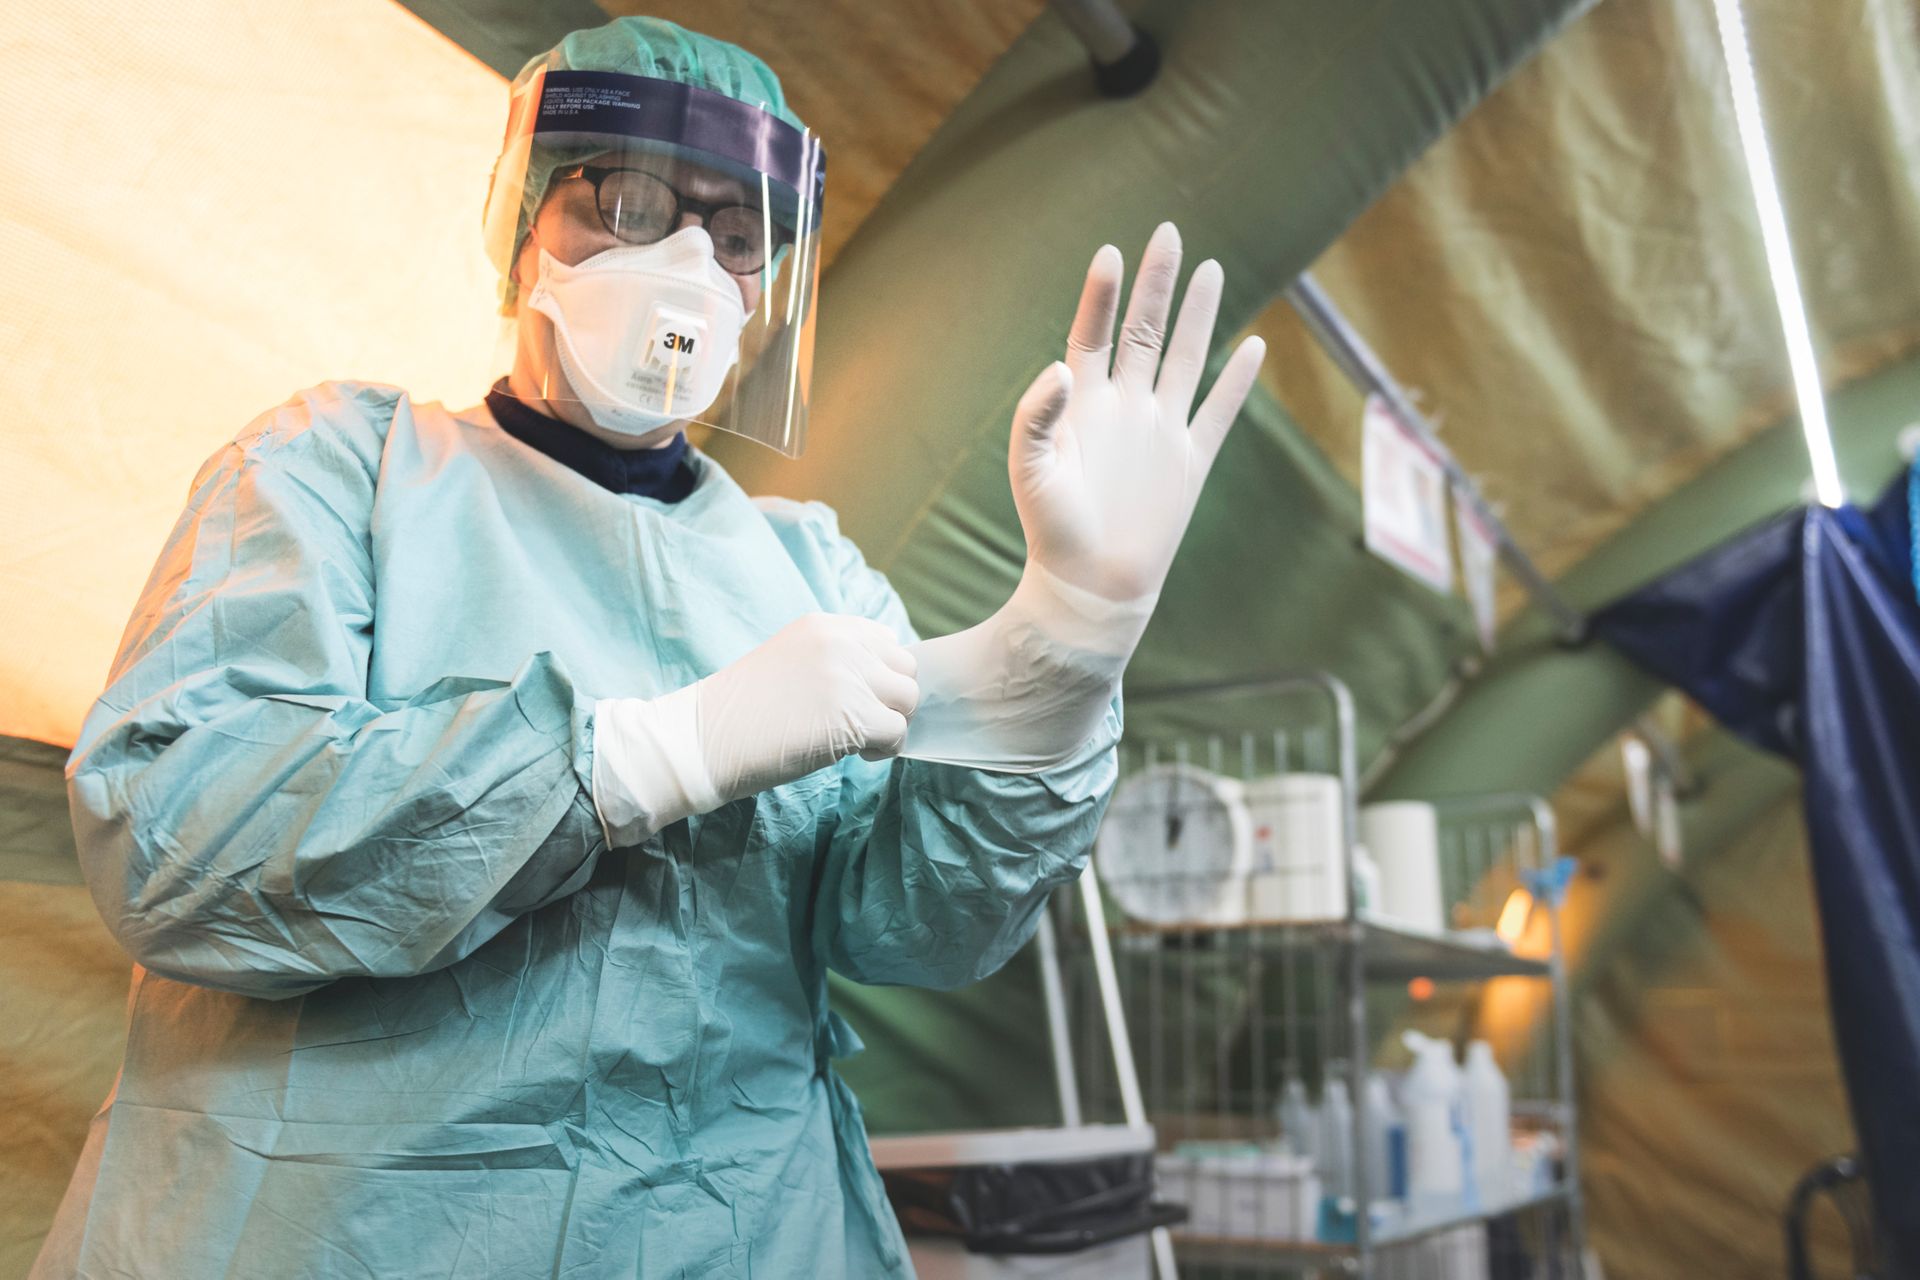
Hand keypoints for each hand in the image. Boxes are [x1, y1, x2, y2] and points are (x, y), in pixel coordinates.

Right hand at [696, 613, 918, 799]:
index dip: (880, 675)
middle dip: (890, 699)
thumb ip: (834, 661)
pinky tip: (853, 754)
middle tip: (859, 722)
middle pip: (905, 669)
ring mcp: (849, 677)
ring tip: (857, 739)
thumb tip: (882, 685)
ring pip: (907, 700)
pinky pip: (897, 733)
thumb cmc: (742, 712)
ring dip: (890, 724)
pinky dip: (883, 750)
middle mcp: (842, 643)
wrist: (704, 739)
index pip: (886, 640)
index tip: (856, 698)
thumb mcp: (791, 662)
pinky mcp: (854, 716)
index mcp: (824, 626)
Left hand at [1010, 223, 1264, 602]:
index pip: (1093, 333)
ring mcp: (1160, 430)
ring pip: (1186, 358)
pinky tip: (1254, 346)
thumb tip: (1061, 366)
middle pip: (1145, 329)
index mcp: (1082, 403)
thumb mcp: (1030, 471)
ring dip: (1199, 315)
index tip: (1111, 252)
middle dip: (1157, 283)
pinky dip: (1238, 382)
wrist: (1090, 585)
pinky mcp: (1190, 461)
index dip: (1101, 294)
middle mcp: (1124, 407)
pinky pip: (1219, 412)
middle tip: (1168, 232)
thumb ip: (1036, 416)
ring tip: (1212, 268)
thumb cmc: (1051, 530)